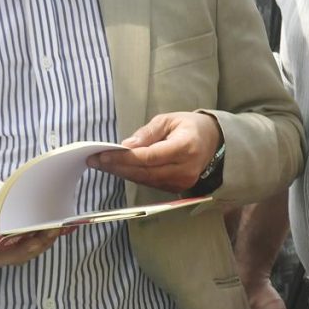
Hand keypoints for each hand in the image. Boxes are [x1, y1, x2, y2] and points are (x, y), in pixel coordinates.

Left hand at [91, 111, 222, 192]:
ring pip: (146, 180)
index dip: (125, 158)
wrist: (213, 143)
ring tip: (101, 164)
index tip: (103, 155)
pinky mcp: (177, 188)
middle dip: (117, 167)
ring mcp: (182, 182)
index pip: (149, 157)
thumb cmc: (190, 127)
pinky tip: (118, 169)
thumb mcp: (169, 119)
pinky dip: (133, 176)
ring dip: (122, 173)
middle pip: (145, 172)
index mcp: (185, 147)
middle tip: (94, 161)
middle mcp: (185, 168)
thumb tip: (126, 146)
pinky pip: (151, 183)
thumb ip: (148, 133)